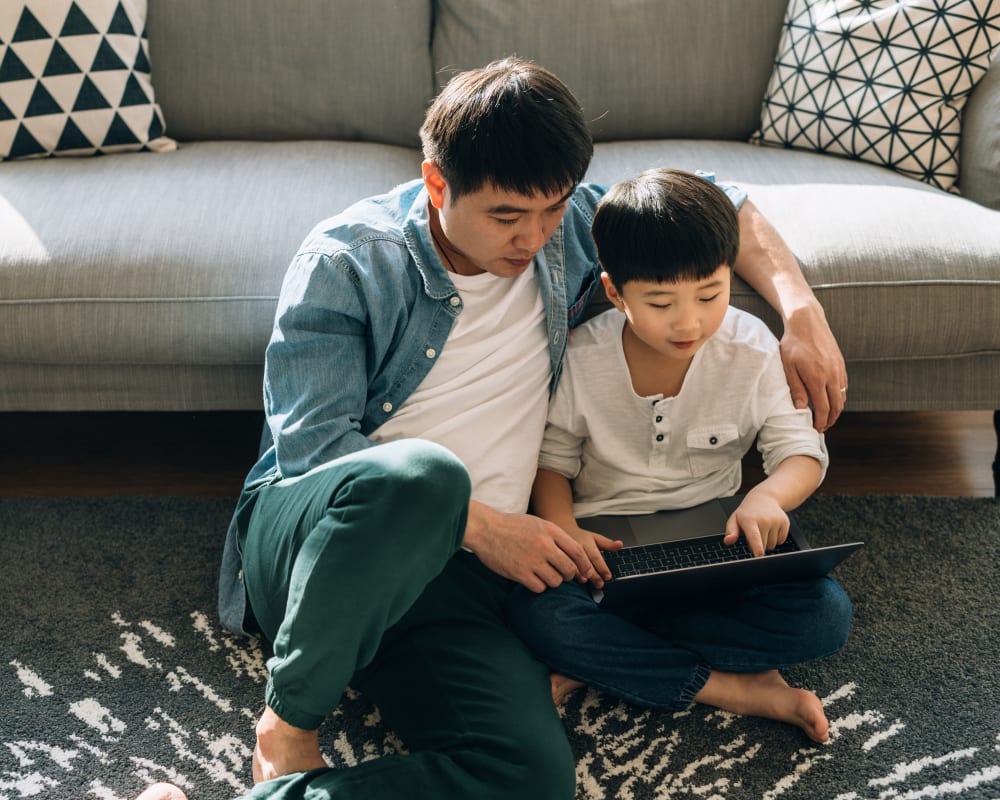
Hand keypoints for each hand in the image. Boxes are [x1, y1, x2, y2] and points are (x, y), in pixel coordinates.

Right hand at [463, 501, 597, 592]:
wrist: (486, 529)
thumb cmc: (511, 526)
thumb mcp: (537, 523)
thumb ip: (555, 537)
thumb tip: (573, 555)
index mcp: (550, 531)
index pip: (577, 552)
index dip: (585, 565)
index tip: (585, 573)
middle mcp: (544, 545)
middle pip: (569, 569)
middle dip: (568, 576)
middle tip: (562, 575)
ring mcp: (532, 560)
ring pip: (555, 581)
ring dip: (552, 581)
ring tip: (542, 574)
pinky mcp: (520, 573)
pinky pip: (540, 587)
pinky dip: (538, 586)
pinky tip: (531, 578)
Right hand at [567, 526, 622, 587]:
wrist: (562, 530)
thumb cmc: (580, 537)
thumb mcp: (595, 537)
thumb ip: (608, 544)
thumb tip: (620, 545)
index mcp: (587, 542)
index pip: (596, 556)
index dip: (602, 568)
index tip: (608, 577)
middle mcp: (576, 546)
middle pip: (586, 563)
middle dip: (594, 575)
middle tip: (600, 584)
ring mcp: (566, 552)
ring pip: (574, 566)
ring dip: (581, 575)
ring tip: (587, 581)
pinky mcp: (559, 557)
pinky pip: (564, 567)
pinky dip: (571, 574)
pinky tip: (576, 579)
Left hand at [723, 493, 789, 556]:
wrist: (765, 498)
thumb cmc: (748, 512)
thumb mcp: (735, 519)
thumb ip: (731, 531)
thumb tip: (727, 541)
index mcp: (750, 520)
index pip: (754, 536)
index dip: (757, 547)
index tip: (759, 555)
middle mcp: (764, 519)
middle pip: (763, 546)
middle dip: (758, 545)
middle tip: (753, 533)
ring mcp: (776, 520)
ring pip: (772, 545)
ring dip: (767, 542)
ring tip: (762, 529)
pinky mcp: (785, 522)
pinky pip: (781, 540)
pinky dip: (776, 538)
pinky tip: (771, 528)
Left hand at [779, 302, 847, 432]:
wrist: (807, 322)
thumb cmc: (793, 344)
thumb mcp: (788, 367)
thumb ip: (796, 389)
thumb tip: (801, 408)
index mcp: (818, 378)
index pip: (824, 409)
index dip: (821, 422)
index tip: (816, 429)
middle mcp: (832, 375)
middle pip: (837, 406)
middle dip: (831, 420)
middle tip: (823, 427)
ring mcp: (839, 369)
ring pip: (842, 396)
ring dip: (836, 409)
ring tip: (826, 416)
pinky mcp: (841, 363)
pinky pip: (844, 385)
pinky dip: (839, 396)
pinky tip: (831, 399)